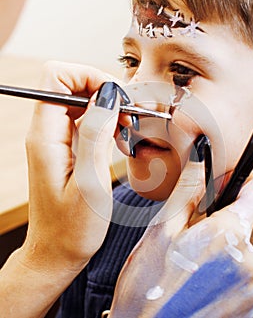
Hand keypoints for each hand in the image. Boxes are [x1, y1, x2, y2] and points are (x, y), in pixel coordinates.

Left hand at [23, 61, 119, 268]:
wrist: (56, 252)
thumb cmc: (71, 228)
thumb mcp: (89, 182)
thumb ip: (96, 134)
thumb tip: (107, 95)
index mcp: (46, 136)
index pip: (57, 76)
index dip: (88, 77)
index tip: (116, 97)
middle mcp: (47, 132)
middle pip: (72, 85)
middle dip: (105, 92)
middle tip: (129, 117)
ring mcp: (57, 139)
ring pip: (83, 102)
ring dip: (109, 109)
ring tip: (128, 130)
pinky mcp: (69, 148)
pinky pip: (87, 121)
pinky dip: (107, 123)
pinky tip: (120, 140)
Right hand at [109, 161, 252, 317]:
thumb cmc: (147, 284)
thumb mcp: (161, 229)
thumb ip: (188, 190)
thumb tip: (201, 161)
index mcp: (228, 235)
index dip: (244, 180)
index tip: (223, 186)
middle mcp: (249, 261)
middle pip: (244, 223)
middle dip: (218, 223)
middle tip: (188, 239)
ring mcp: (251, 288)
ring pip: (240, 251)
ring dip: (219, 252)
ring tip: (189, 267)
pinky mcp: (249, 309)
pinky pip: (241, 277)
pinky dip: (223, 275)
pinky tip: (197, 285)